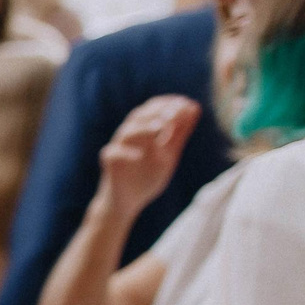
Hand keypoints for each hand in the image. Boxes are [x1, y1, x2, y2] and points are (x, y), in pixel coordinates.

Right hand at [95, 96, 201, 224]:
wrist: (128, 202)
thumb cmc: (147, 176)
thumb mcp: (169, 154)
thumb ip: (180, 134)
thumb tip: (195, 108)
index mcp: (143, 131)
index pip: (152, 109)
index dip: (167, 103)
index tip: (184, 102)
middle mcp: (129, 136)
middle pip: (138, 116)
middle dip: (156, 112)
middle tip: (174, 112)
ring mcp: (118, 149)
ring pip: (126, 132)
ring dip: (144, 128)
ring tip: (161, 127)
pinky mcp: (109, 163)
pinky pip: (113, 154)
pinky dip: (126, 153)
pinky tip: (139, 156)